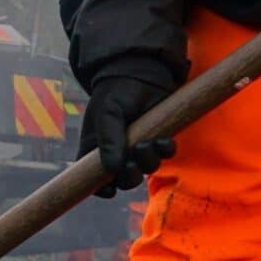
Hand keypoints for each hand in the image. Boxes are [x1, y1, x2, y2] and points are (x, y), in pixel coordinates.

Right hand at [80, 73, 176, 196]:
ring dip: (148, 162)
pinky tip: (164, 140)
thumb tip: (112, 169)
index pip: (95, 178)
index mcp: (97, 148)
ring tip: (147, 144)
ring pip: (146, 168)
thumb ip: (109, 140)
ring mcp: (139, 146)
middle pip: (124, 178)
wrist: (140, 71)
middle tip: (132, 165)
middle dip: (130, 176)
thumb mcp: (107, 114)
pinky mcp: (159, 137)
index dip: (102, 189)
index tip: (109, 189)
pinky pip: (165, 154)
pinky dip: (165, 150)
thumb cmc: (116, 92)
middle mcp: (118, 151)